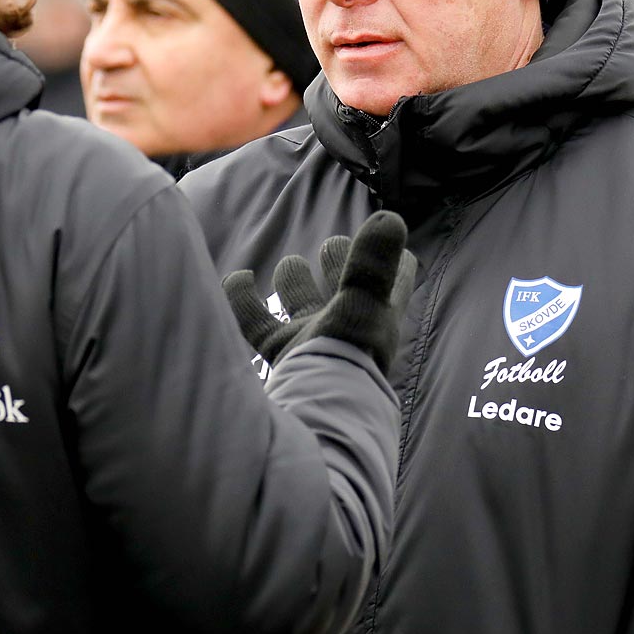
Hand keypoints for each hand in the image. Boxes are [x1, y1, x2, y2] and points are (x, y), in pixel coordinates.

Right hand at [222, 211, 416, 372]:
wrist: (314, 415)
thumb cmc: (347, 360)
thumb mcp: (365, 304)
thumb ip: (374, 263)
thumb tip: (390, 217)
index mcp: (377, 315)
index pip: (395, 281)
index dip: (394, 259)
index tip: (386, 234)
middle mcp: (347, 328)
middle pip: (343, 287)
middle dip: (337, 264)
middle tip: (332, 245)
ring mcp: (313, 341)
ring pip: (302, 303)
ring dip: (295, 280)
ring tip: (291, 263)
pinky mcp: (281, 354)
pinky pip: (257, 320)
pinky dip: (244, 297)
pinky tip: (238, 277)